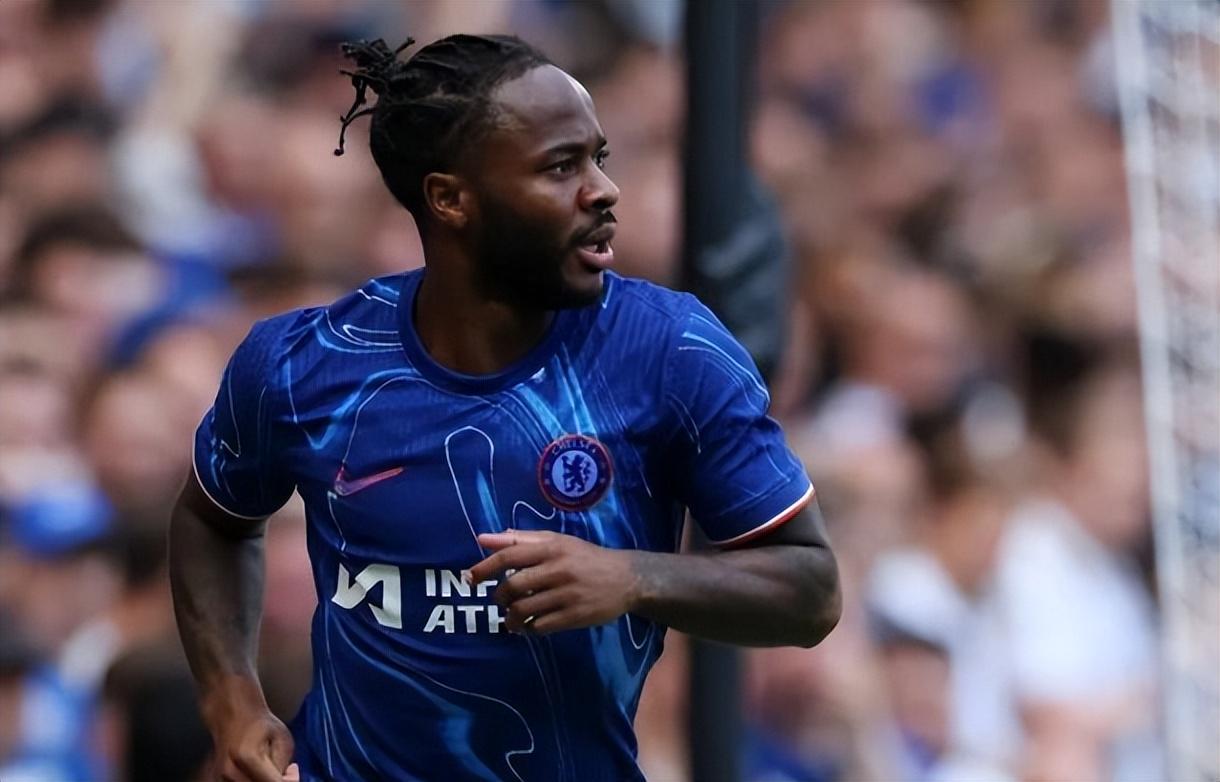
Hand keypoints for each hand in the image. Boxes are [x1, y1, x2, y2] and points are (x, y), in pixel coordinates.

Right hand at [203, 689, 296, 781]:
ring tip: (269, 767)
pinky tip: (258, 772)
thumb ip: (284, 764)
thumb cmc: (259, 724)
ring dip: (263, 781)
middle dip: (276, 781)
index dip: (288, 780)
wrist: (233, 715)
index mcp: (248, 757)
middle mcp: (230, 771)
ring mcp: (221, 778)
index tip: (292, 770)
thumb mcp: (282, 739)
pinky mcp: (217, 780)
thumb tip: (288, 781)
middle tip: (283, 770)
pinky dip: (252, 781)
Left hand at [469, 530, 640, 633]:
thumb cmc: (586, 557)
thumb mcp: (557, 541)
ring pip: (523, 609)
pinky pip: (539, 626)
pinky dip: (528, 627)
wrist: (627, 578)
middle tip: (500, 600)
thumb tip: (483, 538)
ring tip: (511, 617)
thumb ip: (520, 540)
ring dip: (510, 617)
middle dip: (499, 597)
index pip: (509, 556)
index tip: (469, 579)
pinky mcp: (574, 616)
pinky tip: (529, 625)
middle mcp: (558, 569)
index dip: (484, 568)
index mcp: (551, 548)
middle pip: (512, 586)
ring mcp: (566, 594)